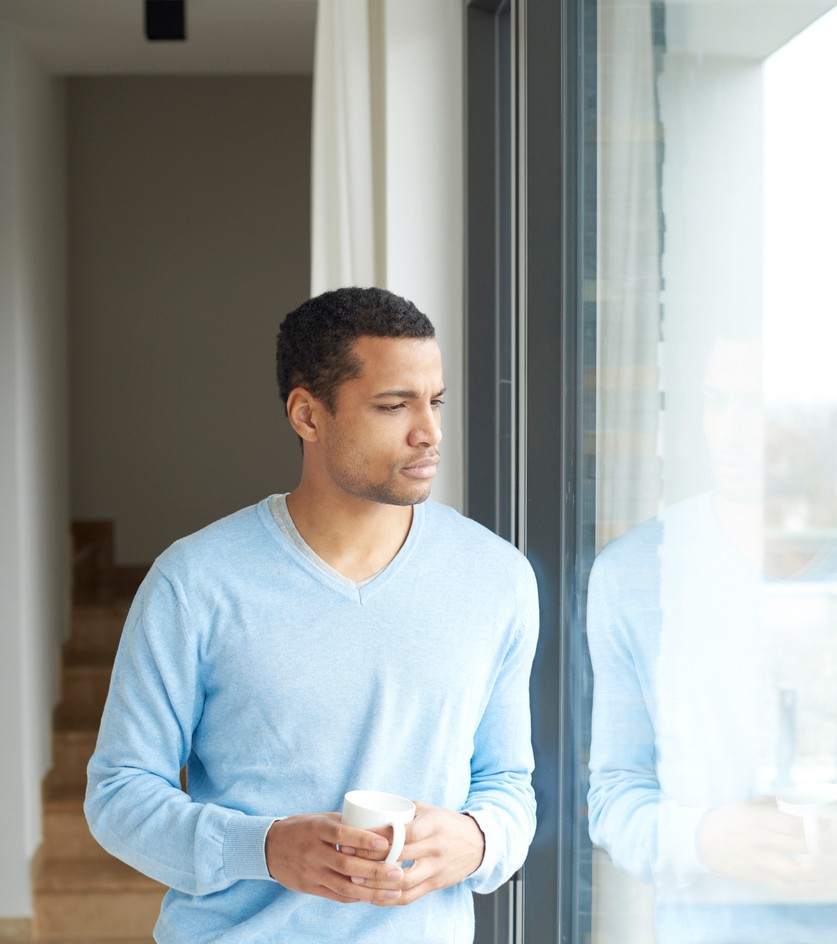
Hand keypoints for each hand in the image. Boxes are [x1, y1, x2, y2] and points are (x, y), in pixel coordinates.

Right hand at [265, 813, 405, 903]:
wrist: (268, 848)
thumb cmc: (301, 828)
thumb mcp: (319, 818)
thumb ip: (344, 823)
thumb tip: (377, 825)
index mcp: (316, 829)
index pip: (342, 834)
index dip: (364, 839)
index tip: (387, 842)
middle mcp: (313, 852)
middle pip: (347, 864)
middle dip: (375, 871)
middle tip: (399, 872)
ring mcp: (311, 873)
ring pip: (344, 886)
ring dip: (372, 891)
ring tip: (394, 890)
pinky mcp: (310, 888)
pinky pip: (337, 896)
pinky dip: (357, 897)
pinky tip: (375, 897)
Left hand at [360, 802, 484, 905]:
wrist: (478, 843)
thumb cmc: (446, 822)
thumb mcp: (428, 810)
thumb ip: (403, 810)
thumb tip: (370, 809)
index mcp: (433, 825)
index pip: (402, 833)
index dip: (377, 837)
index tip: (355, 837)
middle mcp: (435, 848)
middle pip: (398, 858)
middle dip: (369, 859)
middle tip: (346, 856)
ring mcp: (436, 869)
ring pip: (402, 882)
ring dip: (376, 883)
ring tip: (354, 880)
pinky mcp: (435, 885)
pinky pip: (409, 897)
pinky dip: (388, 899)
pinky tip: (371, 896)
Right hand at [697, 797, 836, 897]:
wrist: (701, 841)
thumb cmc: (730, 819)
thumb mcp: (748, 806)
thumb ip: (775, 807)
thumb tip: (805, 808)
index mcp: (756, 819)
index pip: (794, 824)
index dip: (816, 826)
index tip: (830, 825)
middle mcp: (758, 840)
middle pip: (801, 845)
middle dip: (825, 844)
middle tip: (835, 842)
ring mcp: (758, 861)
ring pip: (798, 871)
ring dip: (821, 869)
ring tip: (833, 864)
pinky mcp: (758, 877)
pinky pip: (789, 888)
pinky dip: (809, 888)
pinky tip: (821, 883)